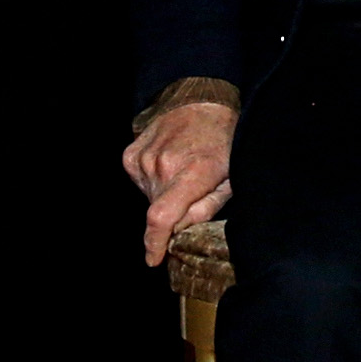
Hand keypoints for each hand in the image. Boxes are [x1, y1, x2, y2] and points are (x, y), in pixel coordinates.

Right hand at [123, 100, 237, 266]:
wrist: (201, 101)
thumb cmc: (223, 141)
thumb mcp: (229, 179)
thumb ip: (206, 209)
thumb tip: (180, 233)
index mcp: (192, 173)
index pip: (160, 218)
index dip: (154, 243)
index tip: (153, 260)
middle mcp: (163, 165)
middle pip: (157, 212)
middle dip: (172, 215)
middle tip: (191, 195)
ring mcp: (144, 158)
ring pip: (149, 197)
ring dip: (163, 196)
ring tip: (182, 173)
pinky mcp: (131, 154)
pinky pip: (139, 181)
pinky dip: (152, 182)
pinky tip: (168, 166)